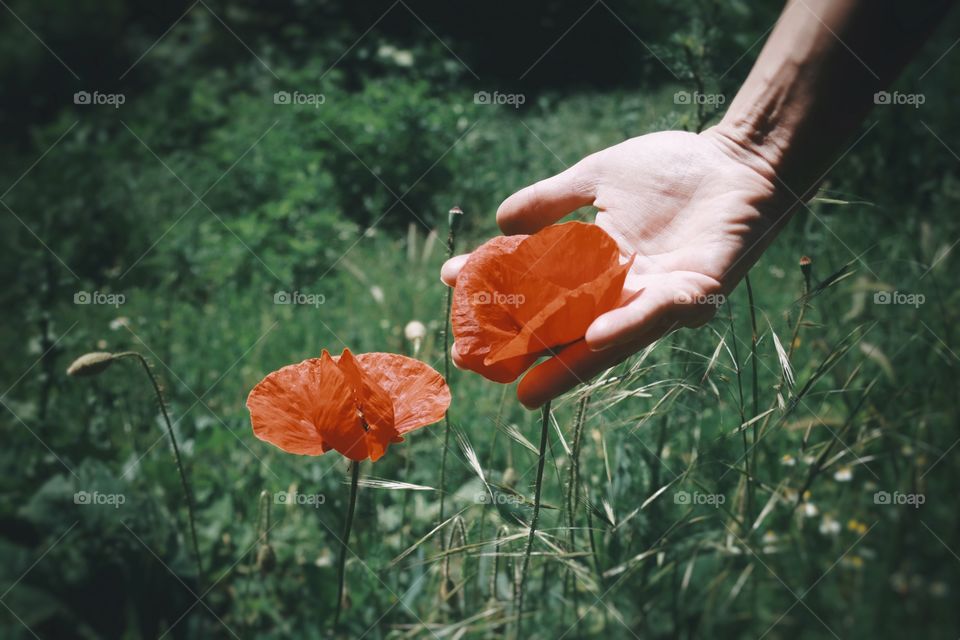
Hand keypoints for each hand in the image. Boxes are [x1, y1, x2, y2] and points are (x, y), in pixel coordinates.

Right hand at [442, 127, 796, 407]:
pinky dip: (627, 326)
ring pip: (605, 337)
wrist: (739, 159)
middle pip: (563, 327)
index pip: (537, 285)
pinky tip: (594, 338)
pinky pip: (657, 315)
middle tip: (468, 360)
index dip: (495, 289)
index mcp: (596, 267)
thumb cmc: (674, 168)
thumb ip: (552, 200)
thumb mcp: (599, 177)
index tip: (449, 287)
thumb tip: (498, 220)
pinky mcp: (696, 293)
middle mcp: (622, 293)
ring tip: (526, 388)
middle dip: (519, 349)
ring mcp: (657, 298)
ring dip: (567, 362)